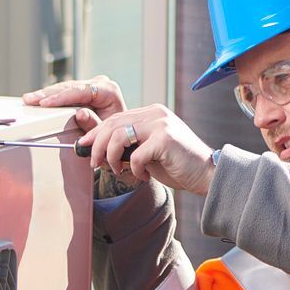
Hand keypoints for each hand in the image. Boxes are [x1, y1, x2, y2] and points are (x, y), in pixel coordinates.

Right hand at [23, 76, 124, 140]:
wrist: (119, 130)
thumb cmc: (113, 132)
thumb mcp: (104, 131)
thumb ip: (93, 124)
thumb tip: (81, 113)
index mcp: (109, 91)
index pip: (81, 91)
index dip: (62, 97)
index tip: (46, 103)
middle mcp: (101, 83)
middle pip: (70, 87)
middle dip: (49, 94)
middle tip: (31, 100)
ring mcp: (92, 84)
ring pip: (65, 87)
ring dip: (46, 94)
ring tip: (29, 99)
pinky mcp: (83, 89)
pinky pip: (64, 91)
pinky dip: (51, 96)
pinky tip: (38, 99)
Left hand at [80, 103, 214, 195]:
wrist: (207, 174)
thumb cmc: (177, 165)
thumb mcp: (147, 152)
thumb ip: (127, 146)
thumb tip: (96, 151)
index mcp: (151, 113)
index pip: (116, 118)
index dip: (96, 132)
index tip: (83, 146)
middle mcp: (155, 113)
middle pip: (113, 124)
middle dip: (96, 146)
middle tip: (93, 163)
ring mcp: (161, 124)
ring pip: (118, 136)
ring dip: (111, 157)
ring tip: (117, 170)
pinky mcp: (165, 139)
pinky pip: (136, 155)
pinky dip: (134, 169)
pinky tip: (143, 176)